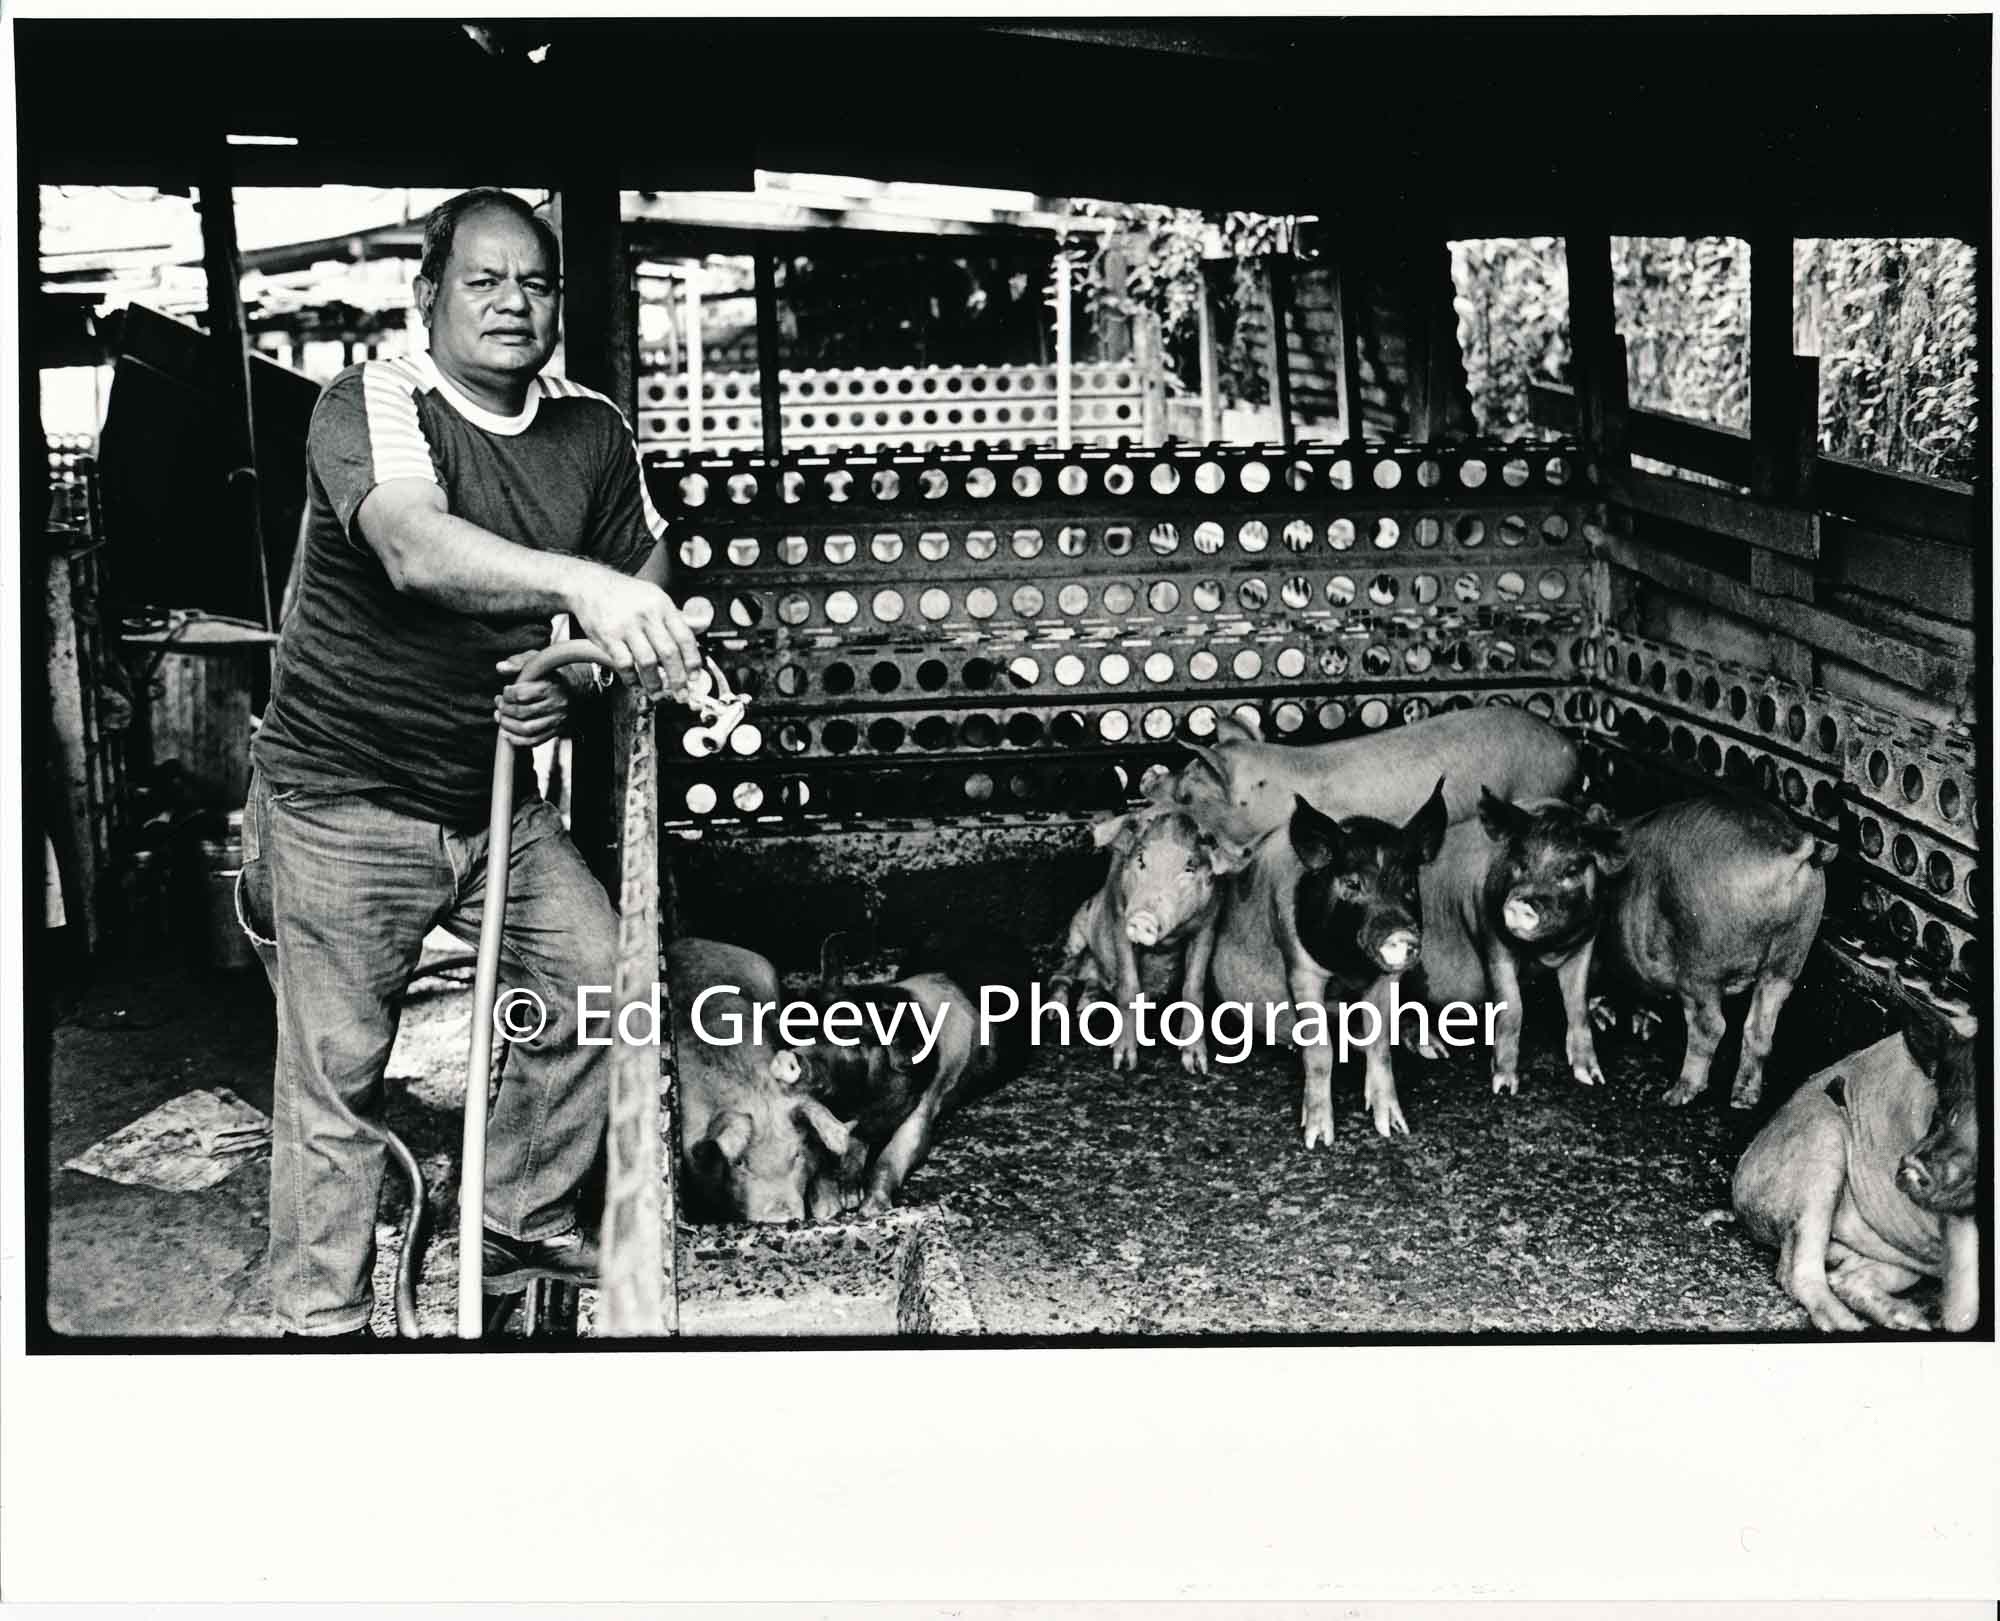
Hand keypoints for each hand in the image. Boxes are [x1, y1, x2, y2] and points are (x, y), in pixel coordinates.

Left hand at [493, 650, 571, 747]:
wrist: (577, 686)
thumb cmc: (553, 673)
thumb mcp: (538, 660)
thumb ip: (518, 662)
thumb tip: (501, 667)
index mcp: (550, 686)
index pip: (521, 695)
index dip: (507, 695)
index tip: (504, 691)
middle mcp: (556, 705)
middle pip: (522, 713)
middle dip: (504, 710)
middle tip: (499, 704)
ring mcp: (557, 720)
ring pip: (527, 729)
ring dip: (507, 725)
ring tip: (500, 717)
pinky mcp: (557, 730)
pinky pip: (534, 741)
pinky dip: (517, 740)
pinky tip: (507, 732)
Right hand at [564, 562, 701, 699]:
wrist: (590, 585)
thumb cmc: (624, 595)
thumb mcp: (654, 597)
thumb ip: (676, 616)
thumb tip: (701, 627)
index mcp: (662, 606)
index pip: (685, 637)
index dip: (692, 661)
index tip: (695, 677)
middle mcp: (646, 615)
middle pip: (669, 653)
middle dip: (678, 679)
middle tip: (681, 693)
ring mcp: (627, 626)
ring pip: (648, 662)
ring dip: (655, 683)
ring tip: (658, 692)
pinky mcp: (608, 636)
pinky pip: (624, 663)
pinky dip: (632, 678)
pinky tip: (635, 683)